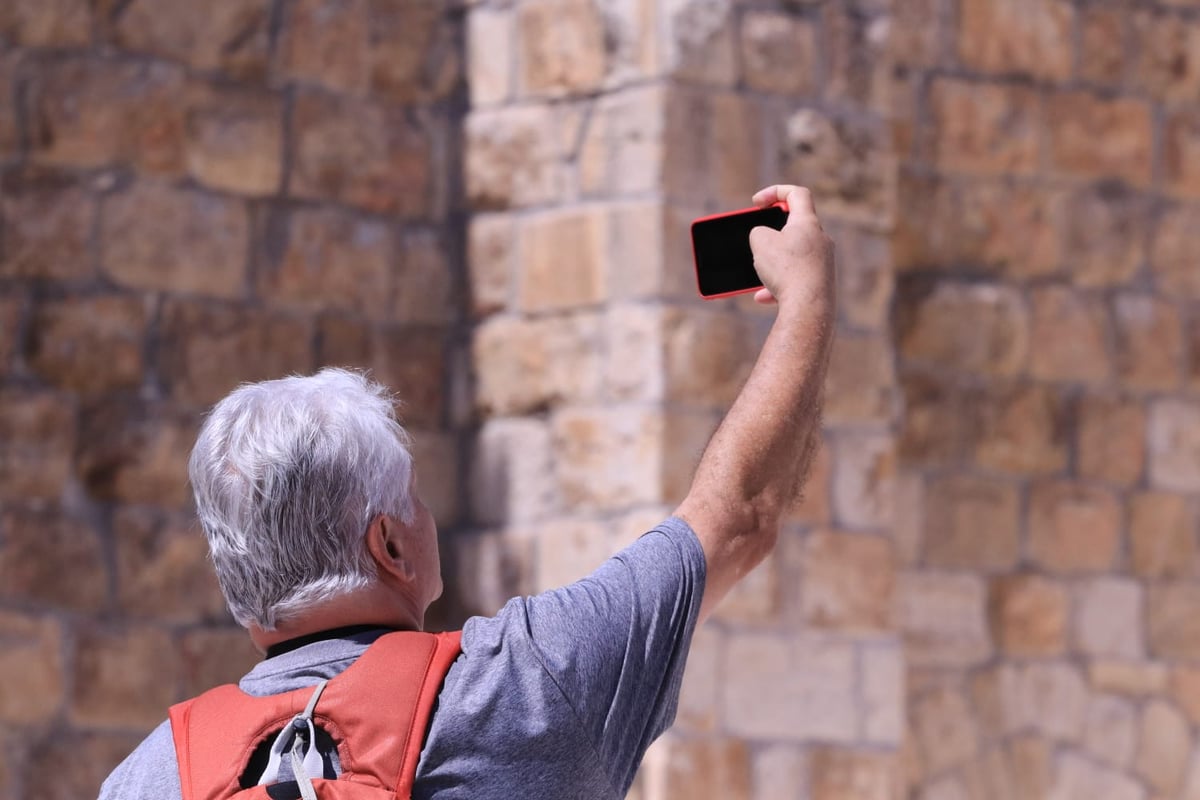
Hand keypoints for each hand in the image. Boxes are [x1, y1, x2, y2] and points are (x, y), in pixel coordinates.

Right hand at [747, 185, 834, 310]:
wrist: (808, 307)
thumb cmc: (786, 270)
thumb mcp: (760, 241)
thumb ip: (759, 232)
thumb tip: (764, 239)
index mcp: (808, 223)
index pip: (797, 194)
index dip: (775, 192)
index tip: (757, 203)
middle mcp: (820, 240)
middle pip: (795, 226)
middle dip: (772, 231)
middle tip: (758, 238)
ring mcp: (823, 263)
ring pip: (793, 255)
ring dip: (773, 261)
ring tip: (757, 271)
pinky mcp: (820, 283)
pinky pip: (796, 278)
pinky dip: (778, 284)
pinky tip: (762, 297)